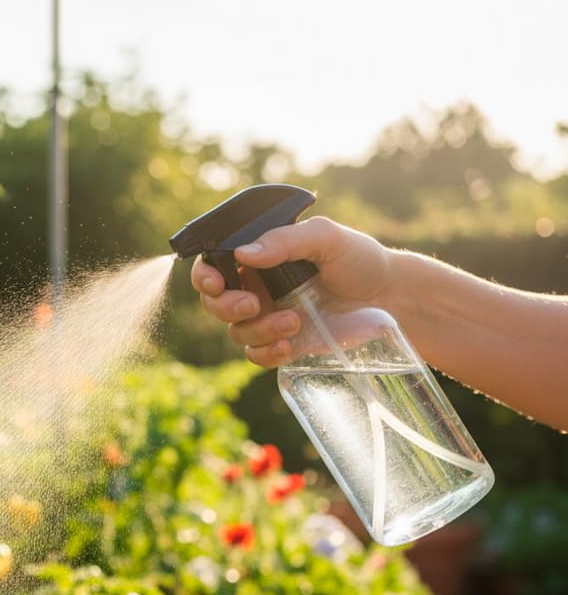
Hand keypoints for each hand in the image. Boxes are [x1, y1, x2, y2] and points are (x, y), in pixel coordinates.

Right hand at [191, 216, 402, 367]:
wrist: (390, 298)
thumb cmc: (359, 260)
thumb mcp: (326, 238)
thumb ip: (285, 241)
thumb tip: (243, 254)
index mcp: (259, 258)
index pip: (213, 266)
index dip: (205, 277)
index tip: (217, 283)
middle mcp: (256, 288)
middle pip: (214, 303)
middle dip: (226, 307)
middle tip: (253, 305)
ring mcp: (267, 319)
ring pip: (236, 332)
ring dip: (258, 331)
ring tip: (293, 322)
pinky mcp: (282, 344)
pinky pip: (256, 356)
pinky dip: (266, 353)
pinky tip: (289, 346)